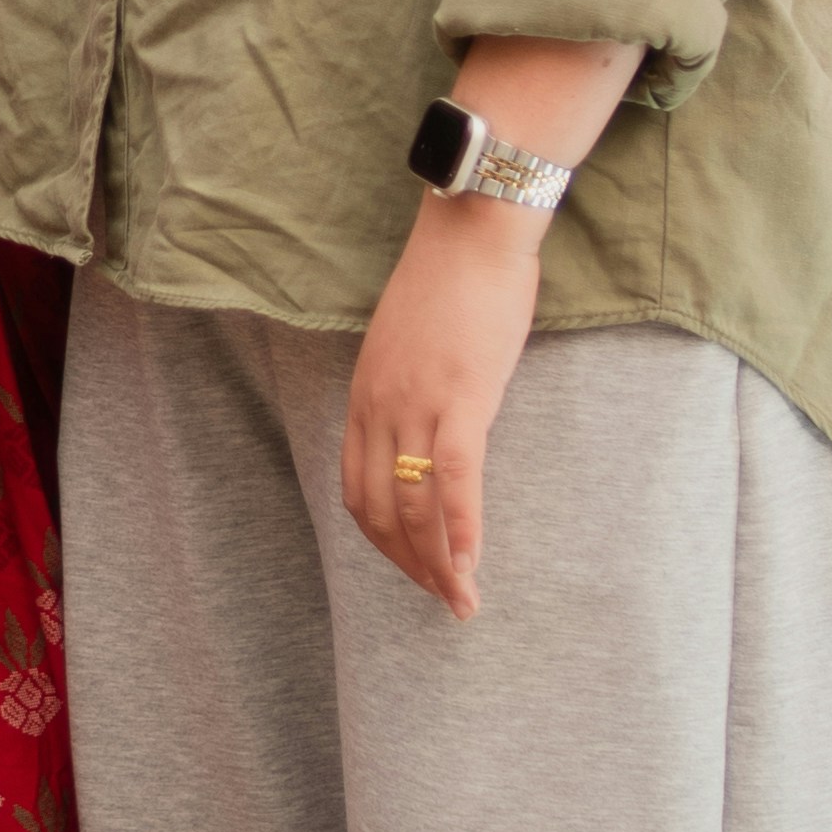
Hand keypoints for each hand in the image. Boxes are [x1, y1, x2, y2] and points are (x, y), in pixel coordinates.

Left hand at [341, 196, 542, 615]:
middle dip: (409, 565)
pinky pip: (456, 481)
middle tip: (442, 599)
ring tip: (461, 600)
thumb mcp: (412, 343)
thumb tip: (431, 424)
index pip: (358, 489)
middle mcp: (379, 408)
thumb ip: (410, 388)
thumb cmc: (454, 280)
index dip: (383, 540)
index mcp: (364, 396)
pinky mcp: (461, 399)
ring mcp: (416, 406)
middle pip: (379, 510)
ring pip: (414, 507)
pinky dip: (462, 532)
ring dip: (437, 564)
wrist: (473, 231)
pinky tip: (473, 567)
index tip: (413, 566)